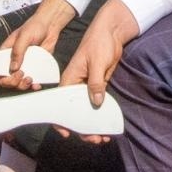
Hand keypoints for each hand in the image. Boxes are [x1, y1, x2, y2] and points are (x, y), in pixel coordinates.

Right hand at [0, 0, 74, 90]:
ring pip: (18, 83)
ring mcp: (24, 66)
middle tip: (21, 74)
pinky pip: (32, 82)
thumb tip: (13, 68)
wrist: (50, 26)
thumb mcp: (24, 36)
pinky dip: (33, 86)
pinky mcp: (35, 68)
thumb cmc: (34, 27)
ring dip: (21, 85)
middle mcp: (13, 61)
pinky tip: (36, 85)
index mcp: (6, 52)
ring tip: (29, 79)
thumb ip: (18, 51)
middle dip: (11, 81)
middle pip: (5, 79)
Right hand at [56, 0, 139, 142]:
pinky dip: (101, 114)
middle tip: (95, 139)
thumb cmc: (98, 42)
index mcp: (69, 79)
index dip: (61, 120)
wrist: (112, 32)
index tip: (68, 133)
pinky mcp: (99, 84)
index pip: (60, 102)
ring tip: (103, 137)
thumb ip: (96, 82)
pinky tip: (107, 124)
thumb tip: (96, 102)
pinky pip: (98, 103)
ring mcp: (88, 86)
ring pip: (87, 109)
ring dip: (93, 124)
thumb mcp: (97, 62)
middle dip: (82, 127)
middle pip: (75, 111)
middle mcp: (76, 85)